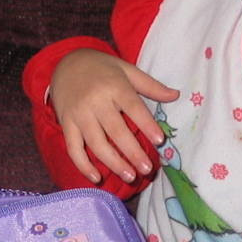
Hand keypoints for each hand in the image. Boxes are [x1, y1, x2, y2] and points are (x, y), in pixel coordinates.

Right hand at [49, 49, 177, 183]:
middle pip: (116, 130)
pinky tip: (97, 178)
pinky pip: (73, 149)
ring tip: (130, 176)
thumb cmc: (102, 68)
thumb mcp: (127, 70)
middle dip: (132, 152)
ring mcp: (79, 115)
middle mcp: (96, 101)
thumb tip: (176, 96)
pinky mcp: (66, 125)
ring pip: (96, 143)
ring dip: (113, 163)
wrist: (66, 63)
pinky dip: (83, 165)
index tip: (159, 141)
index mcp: (114, 86)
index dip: (147, 124)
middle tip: (147, 169)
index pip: (133, 107)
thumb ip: (150, 86)